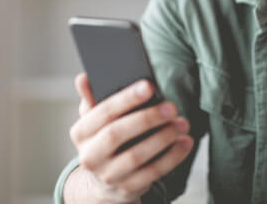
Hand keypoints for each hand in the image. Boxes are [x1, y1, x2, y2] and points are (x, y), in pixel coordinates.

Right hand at [69, 73, 193, 202]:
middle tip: (172, 106)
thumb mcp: (96, 118)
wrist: (104, 180)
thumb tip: (84, 77)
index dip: (126, 98)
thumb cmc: (105, 137)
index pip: (102, 112)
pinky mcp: (128, 188)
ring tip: (182, 123)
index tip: (149, 86)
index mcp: (80, 132)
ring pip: (136, 156)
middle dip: (147, 118)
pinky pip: (152, 173)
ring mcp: (108, 175)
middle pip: (116, 134)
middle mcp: (89, 156)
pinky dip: (172, 157)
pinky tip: (186, 142)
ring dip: (163, 138)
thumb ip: (93, 97)